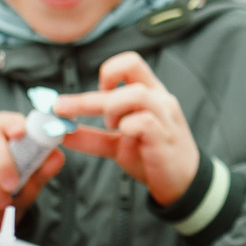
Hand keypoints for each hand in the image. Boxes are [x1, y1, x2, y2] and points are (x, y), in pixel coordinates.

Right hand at [0, 109, 65, 227]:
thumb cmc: (16, 187)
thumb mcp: (34, 179)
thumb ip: (44, 168)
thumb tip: (57, 156)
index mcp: (3, 131)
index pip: (6, 120)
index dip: (13, 123)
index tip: (21, 132)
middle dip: (3, 161)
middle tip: (13, 184)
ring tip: (4, 200)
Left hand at [50, 52, 200, 205]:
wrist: (182, 184)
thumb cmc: (153, 157)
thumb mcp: (117, 144)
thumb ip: (92, 136)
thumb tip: (62, 132)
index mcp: (150, 94)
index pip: (130, 62)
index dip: (108, 72)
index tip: (95, 94)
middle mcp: (159, 99)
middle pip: (129, 71)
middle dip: (89, 96)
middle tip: (63, 110)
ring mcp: (165, 116)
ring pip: (135, 94)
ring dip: (111, 107)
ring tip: (109, 126)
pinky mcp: (164, 137)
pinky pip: (142, 122)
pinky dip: (125, 128)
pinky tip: (124, 138)